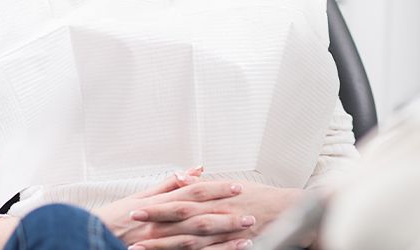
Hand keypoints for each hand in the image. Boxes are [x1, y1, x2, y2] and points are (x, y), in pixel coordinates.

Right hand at [93, 168, 255, 249]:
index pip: (193, 193)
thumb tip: (192, 171)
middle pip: (200, 216)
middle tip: (250, 212)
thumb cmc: (118, 218)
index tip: (235, 187)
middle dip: (227, 214)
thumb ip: (168, 184)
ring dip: (224, 238)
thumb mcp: (141, 197)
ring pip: (199, 240)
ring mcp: (164, 243)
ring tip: (246, 235)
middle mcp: (163, 223)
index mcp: (159, 205)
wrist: (96, 239)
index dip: (215, 189)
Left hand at [129, 178, 305, 242]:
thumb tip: (179, 178)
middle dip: (155, 227)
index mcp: (212, 197)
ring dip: (166, 247)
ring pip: (191, 243)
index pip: (178, 201)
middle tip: (132, 231)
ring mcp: (225, 234)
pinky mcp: (234, 247)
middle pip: (180, 222)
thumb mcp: (227, 184)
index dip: (156, 206)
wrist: (288, 211)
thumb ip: (200, 184)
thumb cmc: (256, 195)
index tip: (135, 209)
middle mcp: (216, 214)